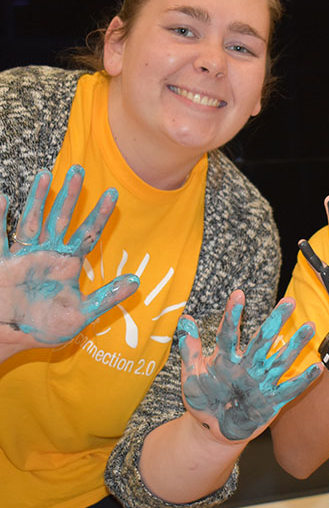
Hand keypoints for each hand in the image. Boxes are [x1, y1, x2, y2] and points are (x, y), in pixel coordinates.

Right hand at [0, 166, 139, 358]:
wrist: (11, 339)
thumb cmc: (45, 327)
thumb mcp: (82, 313)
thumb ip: (107, 297)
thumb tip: (136, 282)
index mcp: (68, 263)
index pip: (88, 233)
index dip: (100, 215)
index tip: (113, 194)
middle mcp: (47, 254)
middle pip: (61, 218)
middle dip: (70, 195)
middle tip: (78, 168)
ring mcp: (23, 256)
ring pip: (33, 220)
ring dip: (38, 198)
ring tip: (46, 174)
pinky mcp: (2, 264)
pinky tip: (2, 198)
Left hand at [177, 290, 321, 441]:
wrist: (212, 430)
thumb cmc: (202, 399)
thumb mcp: (191, 376)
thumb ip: (190, 350)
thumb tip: (185, 318)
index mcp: (226, 357)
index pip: (230, 333)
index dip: (233, 314)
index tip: (238, 294)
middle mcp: (247, 365)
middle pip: (263, 339)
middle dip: (276, 320)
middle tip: (289, 300)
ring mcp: (261, 382)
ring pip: (280, 360)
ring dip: (295, 344)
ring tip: (310, 326)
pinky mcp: (271, 401)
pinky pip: (289, 389)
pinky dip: (303, 380)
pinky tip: (318, 367)